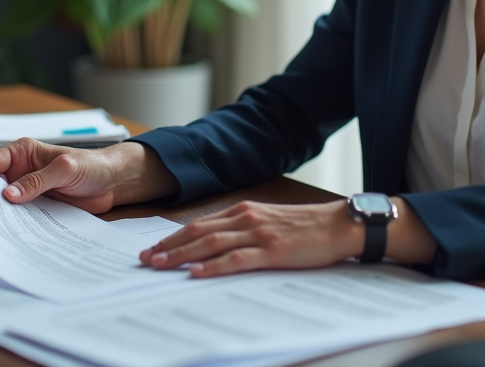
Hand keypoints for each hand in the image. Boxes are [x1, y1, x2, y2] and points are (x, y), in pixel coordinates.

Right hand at [0, 138, 177, 214]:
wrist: (113, 183)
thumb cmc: (91, 165)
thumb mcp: (64, 169)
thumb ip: (37, 181)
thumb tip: (9, 195)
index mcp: (22, 153)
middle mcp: (20, 171)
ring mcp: (28, 191)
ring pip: (4, 204)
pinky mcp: (37, 208)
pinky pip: (20, 217)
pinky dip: (13, 226)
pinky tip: (8, 237)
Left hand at [138, 200, 363, 277]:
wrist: (339, 225)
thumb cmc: (306, 228)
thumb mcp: (269, 223)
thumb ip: (244, 230)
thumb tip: (214, 246)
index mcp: (244, 211)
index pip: (200, 224)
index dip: (174, 236)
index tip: (154, 248)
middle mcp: (246, 218)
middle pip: (198, 232)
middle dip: (169, 247)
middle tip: (145, 259)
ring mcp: (258, 234)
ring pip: (210, 244)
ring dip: (182, 255)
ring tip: (160, 265)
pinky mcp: (272, 251)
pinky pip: (236, 259)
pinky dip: (213, 266)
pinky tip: (197, 273)